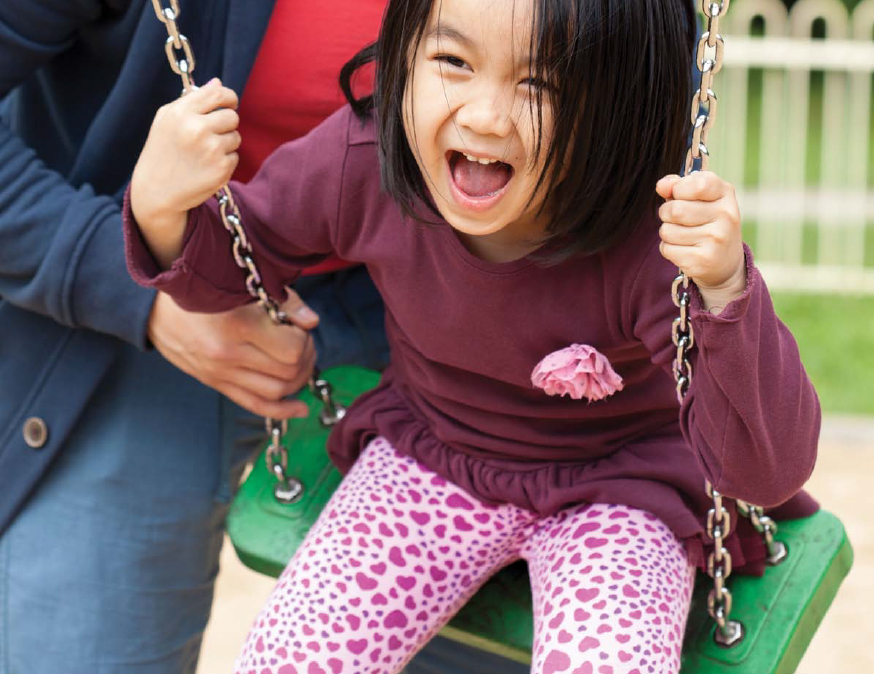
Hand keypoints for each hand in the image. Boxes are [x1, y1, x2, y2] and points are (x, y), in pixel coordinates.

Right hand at [130, 78, 240, 267]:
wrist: (157, 192)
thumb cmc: (162, 152)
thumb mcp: (167, 120)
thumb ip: (192, 100)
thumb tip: (218, 83)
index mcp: (181, 112)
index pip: (218, 93)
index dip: (229, 97)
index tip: (229, 103)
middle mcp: (196, 129)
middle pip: (232, 116)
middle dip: (225, 124)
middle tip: (211, 135)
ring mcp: (211, 149)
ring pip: (236, 137)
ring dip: (226, 144)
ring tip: (204, 153)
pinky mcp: (221, 169)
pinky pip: (235, 157)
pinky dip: (225, 162)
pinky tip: (206, 167)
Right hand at [148, 289, 319, 418]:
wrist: (156, 308)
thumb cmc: (206, 291)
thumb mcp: (244, 287)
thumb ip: (284, 303)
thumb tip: (312, 323)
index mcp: (238, 326)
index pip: (292, 349)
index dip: (303, 339)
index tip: (298, 326)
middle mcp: (229, 355)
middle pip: (288, 372)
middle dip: (305, 357)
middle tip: (302, 341)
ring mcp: (221, 374)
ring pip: (277, 392)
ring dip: (297, 380)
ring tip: (298, 362)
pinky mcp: (216, 385)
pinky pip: (255, 405)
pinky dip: (282, 410)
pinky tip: (300, 408)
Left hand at [656, 171, 745, 313]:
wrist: (725, 261)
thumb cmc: (707, 222)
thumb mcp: (700, 198)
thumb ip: (679, 186)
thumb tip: (662, 185)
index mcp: (725, 194)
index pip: (697, 184)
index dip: (678, 189)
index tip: (679, 194)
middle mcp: (725, 216)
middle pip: (674, 209)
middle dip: (667, 214)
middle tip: (680, 220)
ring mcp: (716, 239)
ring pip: (667, 231)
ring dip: (668, 233)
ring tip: (685, 236)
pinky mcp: (702, 260)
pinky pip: (666, 249)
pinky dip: (669, 249)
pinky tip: (686, 250)